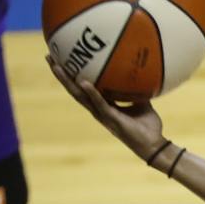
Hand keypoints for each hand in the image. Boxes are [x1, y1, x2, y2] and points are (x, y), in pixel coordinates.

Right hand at [46, 55, 164, 159]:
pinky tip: (83, 82)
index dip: (72, 75)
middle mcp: (99, 110)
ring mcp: (103, 115)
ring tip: (57, 66)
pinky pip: (100, 104)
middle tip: (50, 57)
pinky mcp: (112, 119)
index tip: (61, 58)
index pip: (83, 88)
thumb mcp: (142, 103)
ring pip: (80, 96)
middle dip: (61, 74)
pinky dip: (92, 93)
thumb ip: (137, 91)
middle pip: (75, 90)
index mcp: (104, 106)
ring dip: (67, 81)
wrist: (154, 146)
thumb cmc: (147, 127)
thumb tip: (139, 74)